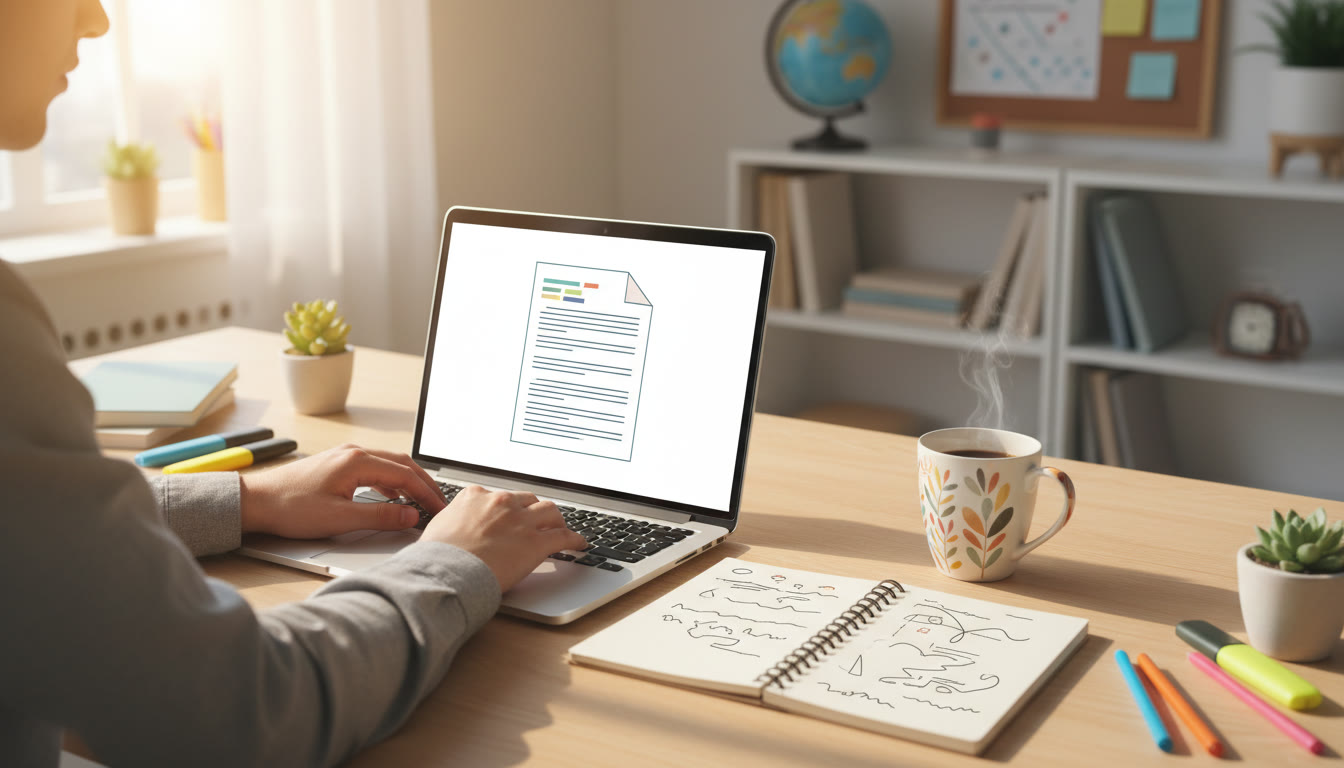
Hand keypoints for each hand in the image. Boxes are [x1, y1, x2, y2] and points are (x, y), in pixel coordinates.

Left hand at [239, 444, 445, 538]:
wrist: (255, 501)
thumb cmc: (291, 508)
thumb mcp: (340, 518)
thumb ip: (380, 516)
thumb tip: (410, 515)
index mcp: (357, 461)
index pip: (406, 475)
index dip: (427, 494)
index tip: (439, 510)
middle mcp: (354, 453)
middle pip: (402, 464)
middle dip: (424, 484)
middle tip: (439, 504)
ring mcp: (345, 456)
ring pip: (389, 464)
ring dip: (409, 482)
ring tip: (421, 500)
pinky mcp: (337, 464)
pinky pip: (375, 468)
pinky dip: (391, 481)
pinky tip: (392, 495)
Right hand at [421, 486, 586, 591]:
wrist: (444, 572)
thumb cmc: (436, 557)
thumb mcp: (438, 528)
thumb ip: (453, 521)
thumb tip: (451, 529)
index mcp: (475, 496)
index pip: (499, 496)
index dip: (508, 507)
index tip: (510, 514)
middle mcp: (500, 502)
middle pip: (527, 499)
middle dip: (533, 510)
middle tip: (538, 521)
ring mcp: (520, 521)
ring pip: (549, 510)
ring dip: (556, 519)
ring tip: (560, 528)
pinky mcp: (536, 542)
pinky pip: (564, 536)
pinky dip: (574, 539)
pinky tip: (579, 544)